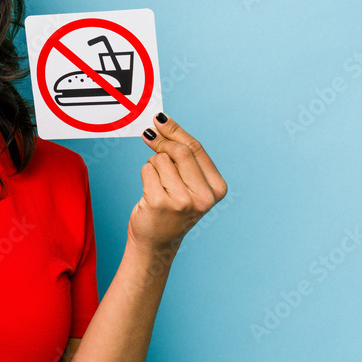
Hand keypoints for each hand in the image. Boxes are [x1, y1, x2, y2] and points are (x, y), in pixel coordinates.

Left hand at [128, 113, 227, 259]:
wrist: (157, 242)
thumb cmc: (172, 208)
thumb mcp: (188, 183)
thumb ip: (182, 155)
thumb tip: (161, 122)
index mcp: (217, 189)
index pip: (196, 149)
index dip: (175, 131)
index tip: (160, 119)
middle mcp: (203, 197)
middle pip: (179, 151)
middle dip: (161, 142)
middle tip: (149, 137)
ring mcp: (182, 201)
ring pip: (160, 160)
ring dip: (153, 165)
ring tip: (157, 184)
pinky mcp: (160, 203)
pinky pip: (147, 170)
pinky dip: (145, 174)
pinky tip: (149, 191)